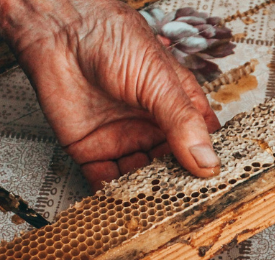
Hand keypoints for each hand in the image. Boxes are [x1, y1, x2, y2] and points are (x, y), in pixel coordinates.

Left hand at [0, 0, 220, 190]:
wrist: (60, 33)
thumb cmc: (113, 40)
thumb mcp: (159, 81)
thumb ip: (181, 123)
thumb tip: (208, 162)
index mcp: (174, 108)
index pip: (197, 143)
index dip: (206, 165)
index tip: (214, 189)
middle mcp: (149, 128)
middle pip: (169, 168)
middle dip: (175, 187)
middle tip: (184, 208)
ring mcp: (122, 142)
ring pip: (139, 179)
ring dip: (145, 195)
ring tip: (155, 211)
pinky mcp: (92, 152)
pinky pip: (105, 181)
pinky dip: (112, 196)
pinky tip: (123, 206)